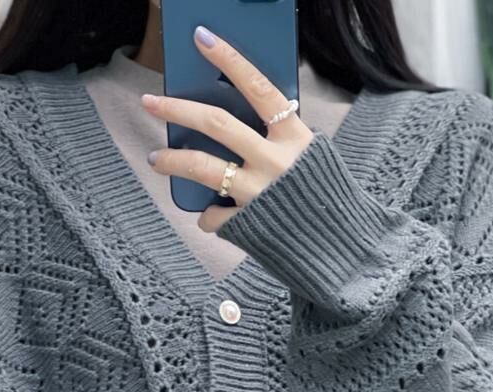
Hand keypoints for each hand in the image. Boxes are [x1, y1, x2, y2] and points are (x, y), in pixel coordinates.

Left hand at [140, 25, 313, 232]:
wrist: (341, 251)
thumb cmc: (326, 200)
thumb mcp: (312, 158)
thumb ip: (281, 139)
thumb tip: (244, 121)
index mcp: (294, 137)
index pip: (257, 87)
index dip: (229, 59)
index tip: (202, 38)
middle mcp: (274, 161)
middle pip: (216, 123)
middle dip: (177, 109)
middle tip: (151, 102)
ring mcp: (258, 194)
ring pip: (203, 167)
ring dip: (172, 160)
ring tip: (155, 157)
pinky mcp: (248, 226)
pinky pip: (215, 217)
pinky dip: (210, 217)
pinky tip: (212, 215)